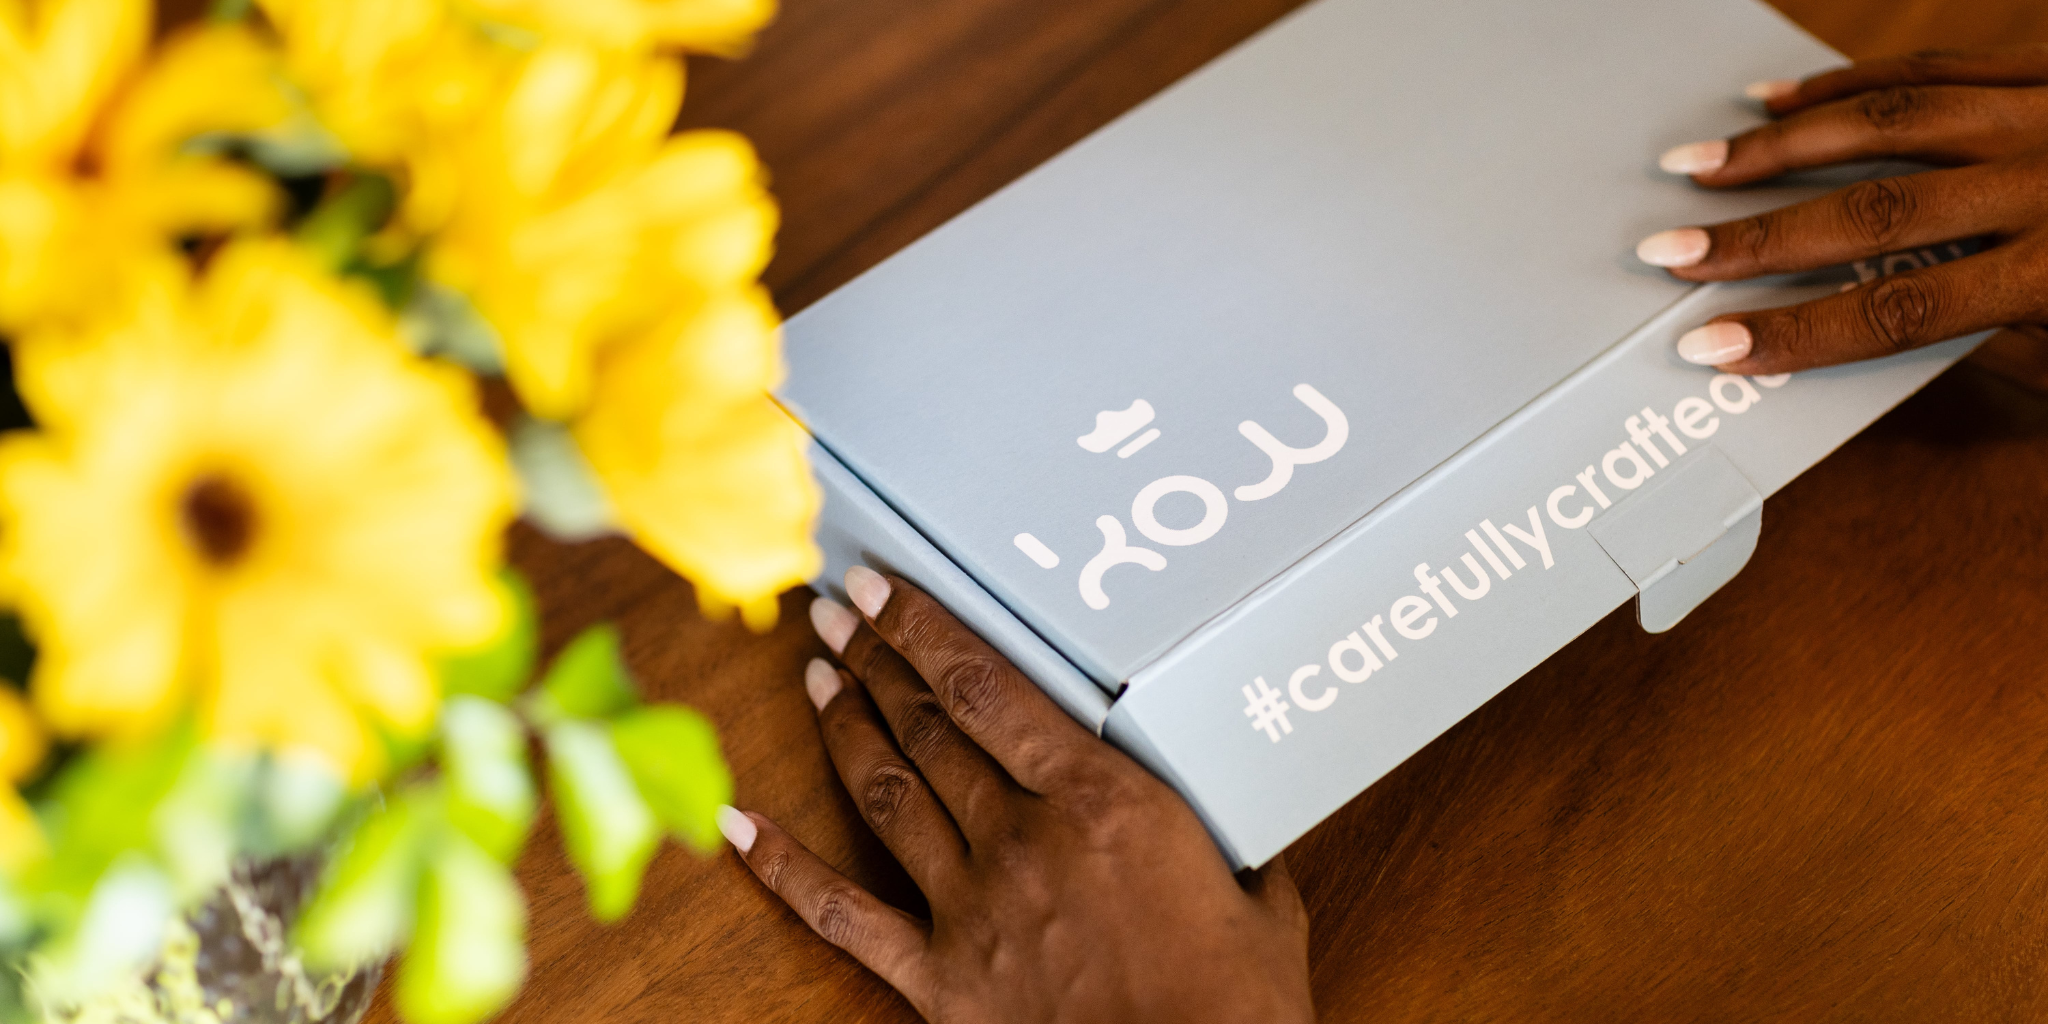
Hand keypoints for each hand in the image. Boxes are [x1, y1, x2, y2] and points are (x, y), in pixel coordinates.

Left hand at [715, 567, 1313, 1023]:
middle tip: (837, 613)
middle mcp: (1021, 838)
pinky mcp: (942, 980)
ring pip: (885, 793)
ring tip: (818, 677)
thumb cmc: (1237, 1008)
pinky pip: (840, 916)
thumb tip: (1235, 833)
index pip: (985, 686)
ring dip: (844, 727)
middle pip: (925, 726)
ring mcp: (971, 907)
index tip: (879, 586)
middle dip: (874, 659)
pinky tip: (737, 825)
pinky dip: (782, 868)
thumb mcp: (1261, 903)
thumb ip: (1230, 851)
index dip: (920, 627)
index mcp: (1101, 801)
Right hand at [1634, 46, 2047, 374]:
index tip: (1713, 346)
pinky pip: (1933, 66)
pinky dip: (1847, 81)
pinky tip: (1782, 98)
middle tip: (1671, 250)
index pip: (1903, 309)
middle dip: (1757, 236)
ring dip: (1781, 144)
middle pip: (1875, 210)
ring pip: (1891, 118)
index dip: (1797, 332)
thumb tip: (1888, 327)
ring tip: (1701, 165)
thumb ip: (2009, 342)